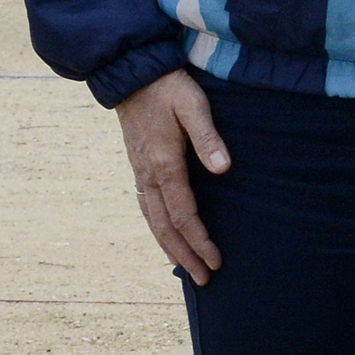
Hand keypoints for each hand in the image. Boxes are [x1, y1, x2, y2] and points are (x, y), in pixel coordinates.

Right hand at [117, 71, 229, 283]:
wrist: (131, 75)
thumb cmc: (168, 88)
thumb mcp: (193, 105)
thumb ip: (208, 137)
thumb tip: (223, 168)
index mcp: (164, 164)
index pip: (183, 214)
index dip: (200, 240)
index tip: (217, 260)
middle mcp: (148, 175)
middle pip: (164, 226)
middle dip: (184, 255)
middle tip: (205, 279)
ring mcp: (140, 172)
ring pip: (152, 220)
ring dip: (169, 246)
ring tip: (187, 268)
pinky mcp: (138, 167)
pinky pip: (146, 207)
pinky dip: (157, 228)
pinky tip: (167, 236)